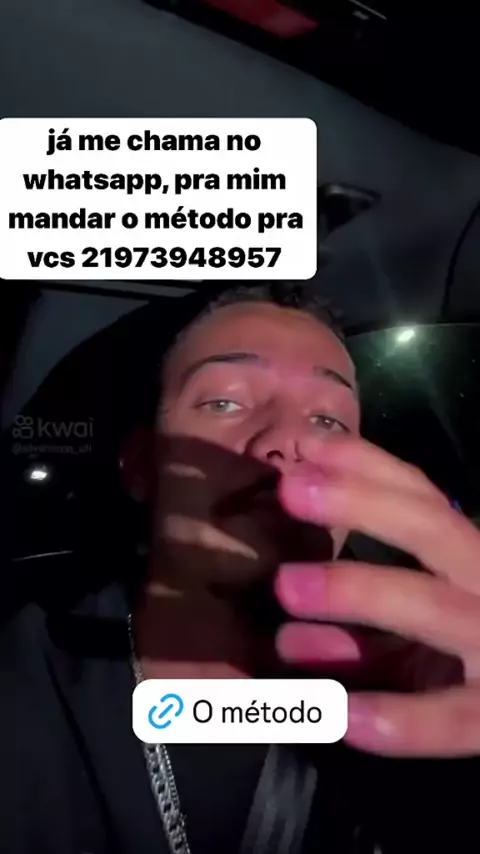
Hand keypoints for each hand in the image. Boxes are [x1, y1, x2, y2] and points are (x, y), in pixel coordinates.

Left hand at [275, 437, 479, 756]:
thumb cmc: (464, 660)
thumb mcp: (416, 640)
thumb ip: (362, 628)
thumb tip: (286, 630)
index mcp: (470, 560)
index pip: (424, 500)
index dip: (369, 468)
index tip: (309, 447)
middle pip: (433, 529)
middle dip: (363, 503)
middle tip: (290, 487)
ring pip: (434, 605)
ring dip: (361, 590)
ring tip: (285, 585)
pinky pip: (453, 717)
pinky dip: (403, 718)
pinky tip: (343, 718)